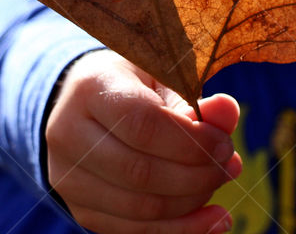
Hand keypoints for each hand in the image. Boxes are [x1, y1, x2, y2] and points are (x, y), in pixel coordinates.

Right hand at [45, 49, 240, 233]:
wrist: (85, 104)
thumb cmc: (133, 84)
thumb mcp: (161, 76)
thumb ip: (195, 97)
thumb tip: (227, 112)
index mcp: (90, 88)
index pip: (141, 124)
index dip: (190, 141)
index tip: (224, 144)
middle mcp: (67, 133)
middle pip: (139, 171)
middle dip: (196, 176)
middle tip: (228, 167)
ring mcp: (68, 176)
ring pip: (138, 208)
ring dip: (191, 204)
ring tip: (219, 185)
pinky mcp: (78, 207)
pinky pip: (133, 231)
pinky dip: (180, 230)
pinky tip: (211, 219)